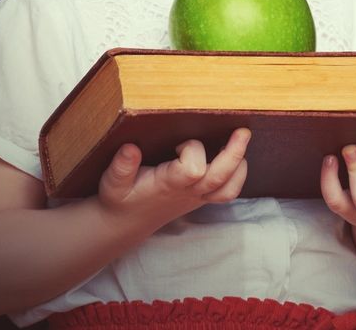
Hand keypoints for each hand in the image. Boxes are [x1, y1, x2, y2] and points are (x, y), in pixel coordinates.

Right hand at [97, 128, 250, 225]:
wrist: (125, 224)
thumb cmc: (120, 198)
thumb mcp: (112, 183)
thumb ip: (121, 167)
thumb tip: (130, 148)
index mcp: (168, 185)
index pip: (193, 170)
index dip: (192, 151)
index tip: (179, 143)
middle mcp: (187, 192)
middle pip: (220, 178)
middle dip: (234, 154)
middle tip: (242, 132)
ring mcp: (198, 197)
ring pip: (229, 189)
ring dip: (240, 166)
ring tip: (240, 141)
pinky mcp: (202, 197)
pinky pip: (228, 191)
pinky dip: (237, 174)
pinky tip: (232, 154)